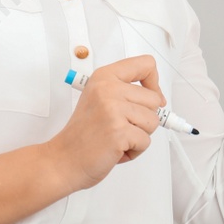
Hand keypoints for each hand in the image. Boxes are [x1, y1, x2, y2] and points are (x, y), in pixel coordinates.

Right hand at [44, 55, 165, 191]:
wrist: (64, 159)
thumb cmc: (83, 135)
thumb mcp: (100, 99)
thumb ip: (126, 92)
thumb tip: (159, 98)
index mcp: (104, 77)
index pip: (146, 64)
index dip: (154, 83)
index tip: (149, 97)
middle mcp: (108, 89)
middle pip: (154, 99)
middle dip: (144, 118)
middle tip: (121, 126)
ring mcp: (113, 109)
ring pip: (153, 121)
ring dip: (139, 136)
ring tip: (116, 137)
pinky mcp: (119, 131)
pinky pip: (146, 141)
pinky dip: (134, 150)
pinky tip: (115, 148)